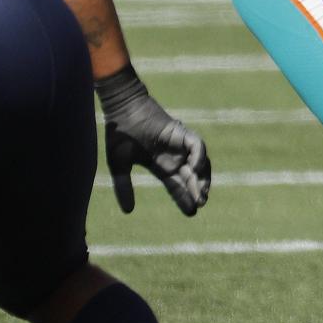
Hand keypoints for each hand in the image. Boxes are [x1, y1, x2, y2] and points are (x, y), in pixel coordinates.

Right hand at [96, 66, 210, 215]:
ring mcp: (179, 144)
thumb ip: (124, 187)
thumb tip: (128, 211)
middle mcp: (174, 156)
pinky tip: (195, 171)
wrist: (120, 109)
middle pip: (191, 177)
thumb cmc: (119, 134)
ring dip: (203, 177)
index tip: (191, 213)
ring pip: (199, 163)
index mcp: (161, 165)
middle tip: (200, 205)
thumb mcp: (119, 165)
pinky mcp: (181, 132)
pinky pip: (197, 145)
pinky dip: (200, 157)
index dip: (184, 198)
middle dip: (197, 191)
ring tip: (202, 194)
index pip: (177, 186)